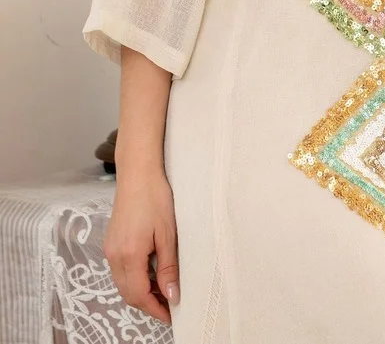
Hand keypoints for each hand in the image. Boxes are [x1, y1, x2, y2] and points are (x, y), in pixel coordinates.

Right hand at [103, 169, 179, 324]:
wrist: (138, 173)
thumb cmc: (155, 197)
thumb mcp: (167, 234)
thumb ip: (168, 267)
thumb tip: (171, 294)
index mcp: (128, 255)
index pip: (139, 295)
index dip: (154, 308)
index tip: (170, 314)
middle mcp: (114, 255)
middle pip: (128, 293)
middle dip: (147, 303)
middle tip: (169, 305)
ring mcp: (110, 249)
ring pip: (123, 283)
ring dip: (141, 291)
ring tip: (163, 289)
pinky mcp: (111, 242)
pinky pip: (120, 270)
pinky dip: (134, 278)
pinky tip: (150, 272)